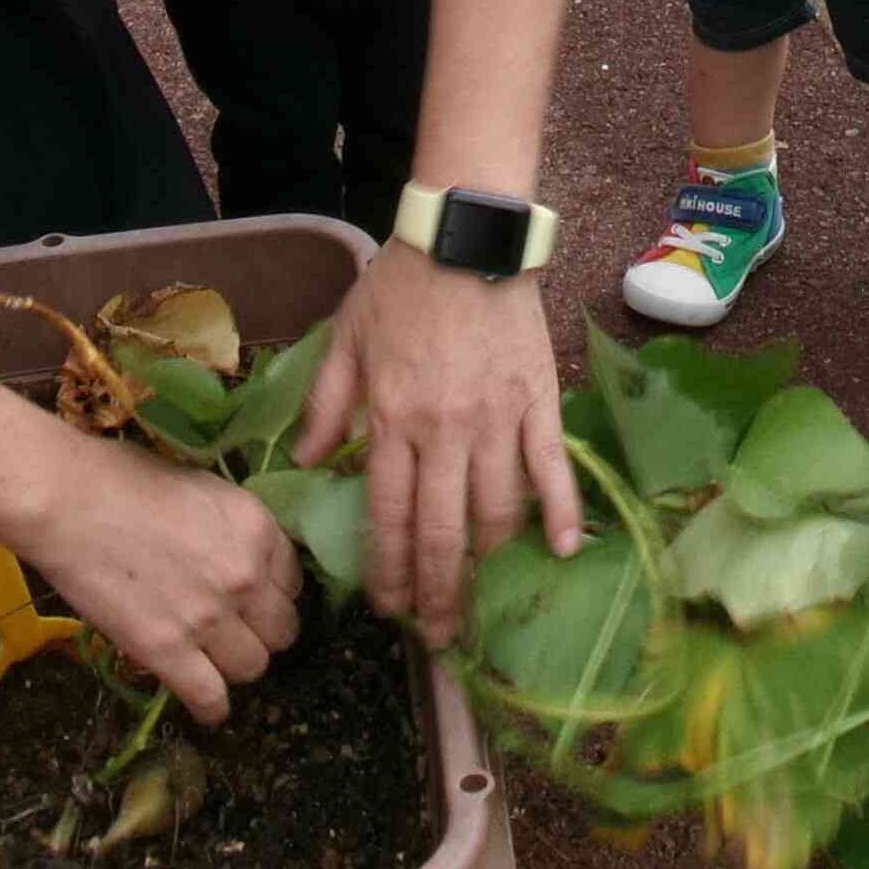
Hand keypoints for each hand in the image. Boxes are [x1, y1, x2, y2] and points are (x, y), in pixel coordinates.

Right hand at [10, 432, 300, 722]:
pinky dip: (212, 708)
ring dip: (237, 666)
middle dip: (263, 631)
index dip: (273, 592)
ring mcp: (208, 617)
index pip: (293, 581)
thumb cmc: (125, 480)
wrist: (66, 501)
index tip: (254, 598)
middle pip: (282, 630)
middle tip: (237, 630)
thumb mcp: (204, 489)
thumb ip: (234, 530)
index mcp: (258, 528)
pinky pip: (210, 698)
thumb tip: (241, 556)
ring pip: (253, 667)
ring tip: (215, 660)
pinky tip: (208, 706)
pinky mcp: (166, 650)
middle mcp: (245, 576)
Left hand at [294, 242, 582, 647]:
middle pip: (442, 532)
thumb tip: (307, 466)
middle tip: (439, 635)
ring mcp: (497, 420)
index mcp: (391, 418)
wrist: (466, 233)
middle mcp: (444, 431)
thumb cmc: (401, 285)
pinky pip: (552, 468)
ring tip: (480, 598)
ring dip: (486, 565)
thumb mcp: (345, 340)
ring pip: (495, 512)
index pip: (388, 516)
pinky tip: (561, 551)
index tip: (388, 608)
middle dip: (438, 592)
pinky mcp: (538, 403)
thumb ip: (326, 406)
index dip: (389, 572)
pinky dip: (558, 512)